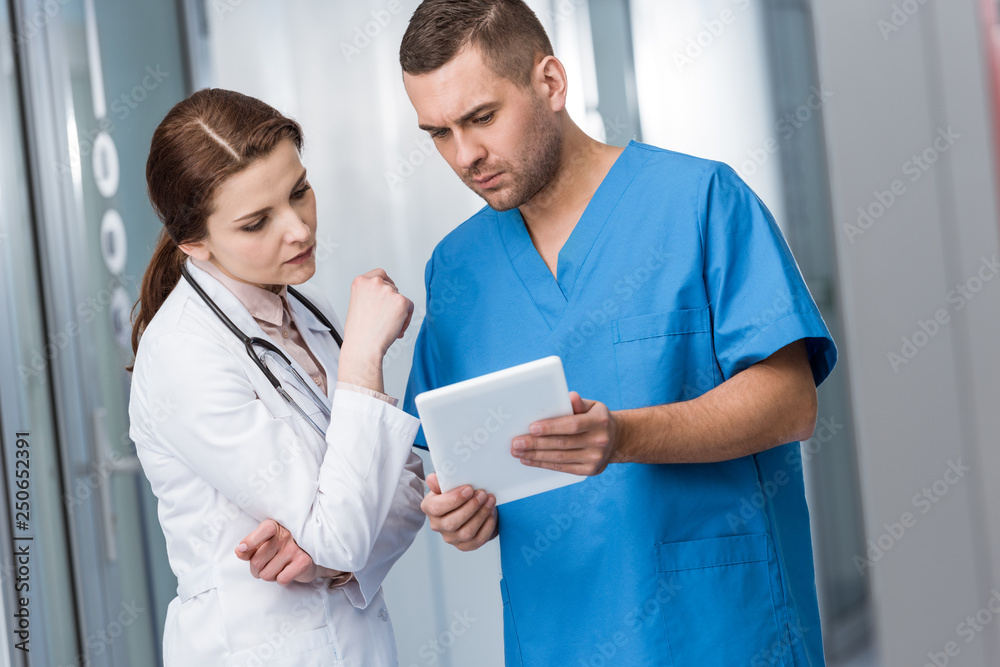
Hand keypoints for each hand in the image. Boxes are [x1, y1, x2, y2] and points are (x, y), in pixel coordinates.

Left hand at [235, 519, 346, 584]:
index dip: (251, 541)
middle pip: (257, 562)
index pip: (263, 530)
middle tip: (266, 565)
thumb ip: (250, 547)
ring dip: (270, 575)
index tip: (242, 549)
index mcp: (274, 527)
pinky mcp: (303, 562)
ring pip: (267, 574)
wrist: (311, 554)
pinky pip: (281, 579)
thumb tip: (240, 551)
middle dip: (256, 570)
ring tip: (279, 567)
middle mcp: (286, 535)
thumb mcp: (265, 543)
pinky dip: (282, 580)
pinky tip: (288, 571)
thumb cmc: (282, 548)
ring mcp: (295, 549)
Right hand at [338, 269, 413, 389]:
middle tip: (384, 319)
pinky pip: (410, 308)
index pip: (380, 274)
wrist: (363, 347)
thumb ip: (368, 295)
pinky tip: (395, 330)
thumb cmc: (358, 333)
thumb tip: (383, 297)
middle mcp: (375, 283)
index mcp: (360, 282)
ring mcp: (389, 291)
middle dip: (392, 302)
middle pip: (392, 286)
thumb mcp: (356, 304)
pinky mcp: (402, 301)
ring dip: (398, 312)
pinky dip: (406, 319)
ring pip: (401, 299)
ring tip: (386, 327)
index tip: (386, 294)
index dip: (385, 284)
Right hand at [421, 473, 496, 551]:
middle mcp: (437, 525)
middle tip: (483, 494)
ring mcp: (451, 538)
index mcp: (429, 508)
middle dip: (471, 507)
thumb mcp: (447, 484)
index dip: (453, 499)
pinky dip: (487, 526)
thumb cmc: (457, 493)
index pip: (436, 508)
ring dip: (481, 515)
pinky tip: (491, 513)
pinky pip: (478, 540)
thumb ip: (441, 481)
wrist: (468, 507)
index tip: (469, 489)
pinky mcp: (465, 545)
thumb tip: (433, 479)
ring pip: (467, 532)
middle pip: (452, 522)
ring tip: (490, 500)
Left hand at [512, 392, 617, 475]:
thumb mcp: (592, 405)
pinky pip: (562, 468)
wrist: (617, 439)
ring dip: (535, 456)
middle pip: (562, 443)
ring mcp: (595, 458)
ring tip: (518, 452)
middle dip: (535, 444)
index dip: (551, 427)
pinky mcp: (589, 470)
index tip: (532, 428)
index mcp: (599, 421)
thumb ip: (578, 402)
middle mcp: (599, 441)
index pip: (572, 425)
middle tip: (516, 443)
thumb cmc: (597, 418)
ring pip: (560, 458)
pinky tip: (529, 460)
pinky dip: (543, 464)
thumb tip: (569, 397)